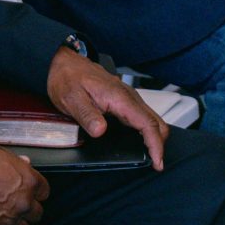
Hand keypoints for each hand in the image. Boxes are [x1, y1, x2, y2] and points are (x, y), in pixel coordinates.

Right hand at [0, 138, 47, 224]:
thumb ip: (14, 160)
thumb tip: (24, 163)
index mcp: (28, 179)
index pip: (44, 191)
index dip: (36, 190)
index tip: (30, 190)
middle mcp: (23, 201)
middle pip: (37, 212)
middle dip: (30, 208)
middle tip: (20, 203)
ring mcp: (10, 216)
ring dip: (20, 222)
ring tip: (11, 216)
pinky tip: (0, 223)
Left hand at [45, 44, 166, 169]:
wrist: (63, 61)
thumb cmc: (67, 77)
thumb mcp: (72, 99)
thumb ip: (87, 116)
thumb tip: (100, 131)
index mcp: (119, 97)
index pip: (147, 123)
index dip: (156, 145)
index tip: (157, 161)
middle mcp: (128, 96)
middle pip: (157, 122)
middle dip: (160, 144)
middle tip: (155, 163)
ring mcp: (127, 97)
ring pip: (151, 118)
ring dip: (155, 137)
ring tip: (151, 155)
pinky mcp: (123, 99)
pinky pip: (142, 115)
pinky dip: (147, 129)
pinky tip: (140, 139)